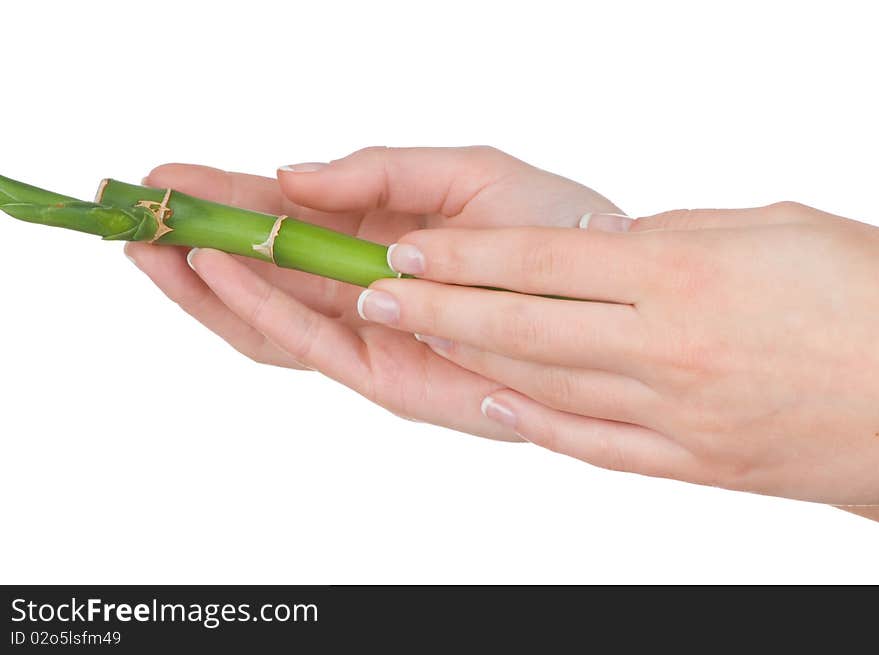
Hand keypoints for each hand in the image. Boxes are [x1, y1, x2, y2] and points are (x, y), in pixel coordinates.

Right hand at [125, 146, 618, 440]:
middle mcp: (359, 291)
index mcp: (374, 236)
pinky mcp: (385, 377)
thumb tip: (288, 174)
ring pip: (266, 317)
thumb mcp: (461, 172)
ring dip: (203, 282)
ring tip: (150, 243)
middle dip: (192, 243)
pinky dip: (256, 310)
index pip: (280, 223)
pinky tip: (216, 273)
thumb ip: (375, 171)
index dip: (221, 200)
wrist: (608, 290)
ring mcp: (367, 337)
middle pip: (258, 274)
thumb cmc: (547, 226)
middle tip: (134, 209)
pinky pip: (306, 344)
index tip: (166, 177)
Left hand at [360, 202, 878, 503]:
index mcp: (683, 275)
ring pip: (545, 387)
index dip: (464, 258)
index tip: (409, 252)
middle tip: (375, 296)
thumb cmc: (867, 293)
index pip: (541, 262)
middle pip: (522, 326)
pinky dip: (539, 428)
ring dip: (472, 364)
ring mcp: (675, 414)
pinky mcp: (694, 463)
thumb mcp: (772, 228)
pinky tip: (498, 410)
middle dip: (438, 310)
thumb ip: (676, 238)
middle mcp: (665, 348)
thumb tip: (604, 244)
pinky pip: (596, 445)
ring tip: (420, 343)